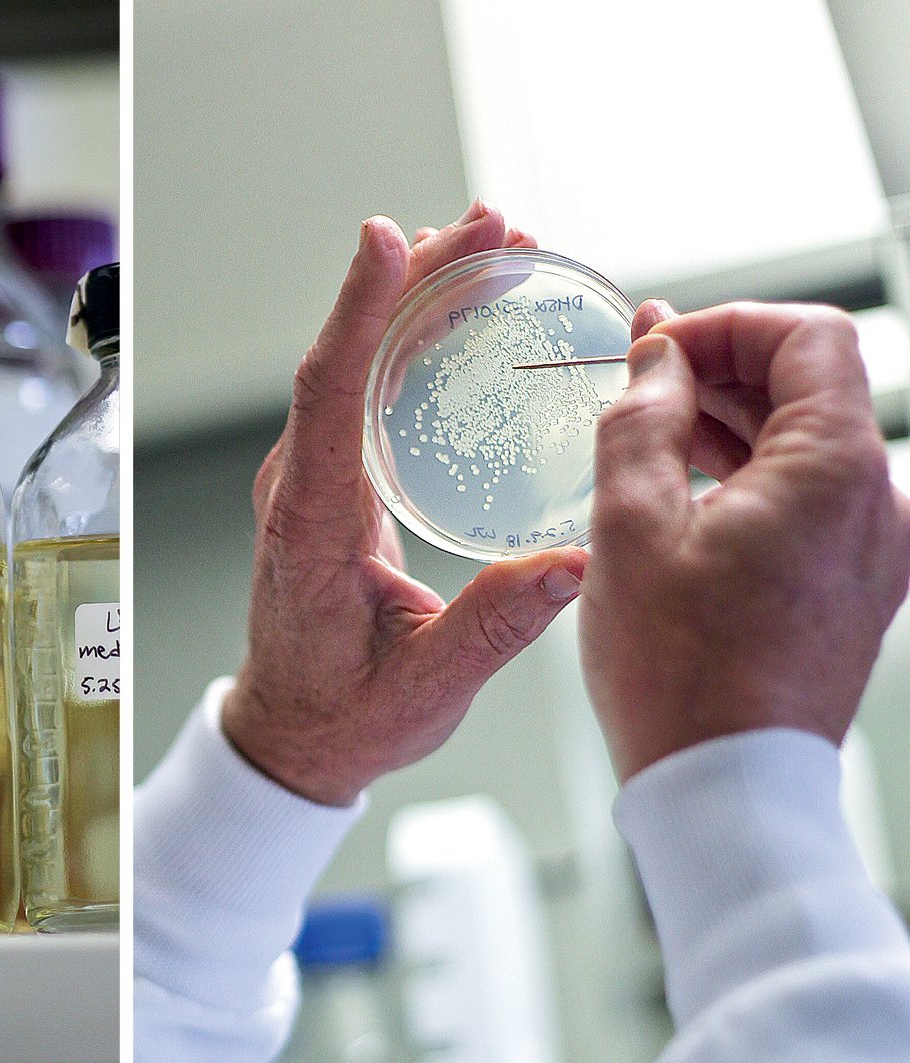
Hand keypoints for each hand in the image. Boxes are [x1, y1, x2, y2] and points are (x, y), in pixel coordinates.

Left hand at [222, 203, 589, 806]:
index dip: (357, 312)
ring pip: (359, 358)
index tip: (387, 239)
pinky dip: (418, 333)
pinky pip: (369, 383)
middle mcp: (301, 483)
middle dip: (419, 276)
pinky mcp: (335, 474)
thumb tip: (573, 564)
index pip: (324, 396)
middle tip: (498, 221)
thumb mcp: (425, 688)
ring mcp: (314, 473)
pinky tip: (467, 302)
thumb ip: (492, 630)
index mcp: (309, 524)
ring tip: (499, 240)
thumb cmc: (345, 713)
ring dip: (423, 292)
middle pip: (349, 354)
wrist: (292, 732)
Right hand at [581, 301, 909, 780]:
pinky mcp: (858, 585)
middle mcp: (879, 502)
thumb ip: (642, 420)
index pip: (805, 335)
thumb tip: (653, 363)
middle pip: (812, 385)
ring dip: (733, 421)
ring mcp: (876, 548)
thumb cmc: (679, 671)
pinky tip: (686, 489)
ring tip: (649, 432)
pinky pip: (812, 498)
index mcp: (836, 470)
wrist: (726, 784)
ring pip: (810, 441)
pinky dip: (754, 474)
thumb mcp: (630, 525)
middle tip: (637, 380)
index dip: (724, 326)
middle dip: (721, 368)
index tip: (655, 350)